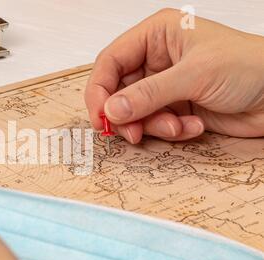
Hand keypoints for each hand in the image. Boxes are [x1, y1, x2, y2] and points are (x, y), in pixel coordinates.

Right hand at [85, 8, 263, 143]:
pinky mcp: (175, 107)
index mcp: (156, 35)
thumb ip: (148, 94)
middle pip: (118, 91)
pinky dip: (170, 131)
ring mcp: (165, 85)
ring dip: (153, 126)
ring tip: (177, 126)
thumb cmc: (249, 66)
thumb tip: (111, 110)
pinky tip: (193, 126)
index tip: (101, 117)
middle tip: (134, 133)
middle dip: (127, 115)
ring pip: (135, 112)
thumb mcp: (194, 75)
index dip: (100, 90)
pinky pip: (155, 124)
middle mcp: (156, 59)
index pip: (110, 61)